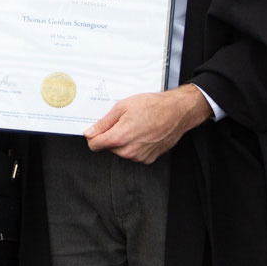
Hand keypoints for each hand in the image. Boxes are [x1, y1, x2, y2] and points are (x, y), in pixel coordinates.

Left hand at [83, 84, 212, 163]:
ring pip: (120, 151)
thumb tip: (90, 132)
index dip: (93, 136)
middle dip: (110, 136)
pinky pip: (133, 154)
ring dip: (122, 141)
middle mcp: (129, 151)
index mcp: (120, 137)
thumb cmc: (153, 106)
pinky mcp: (148, 159)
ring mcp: (139, 156)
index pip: (94, 145)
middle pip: (107, 148)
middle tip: (122, 122)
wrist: (176, 112)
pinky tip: (142, 133)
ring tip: (134, 126)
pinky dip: (134, 145)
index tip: (95, 130)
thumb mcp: (122, 107)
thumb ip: (103, 123)